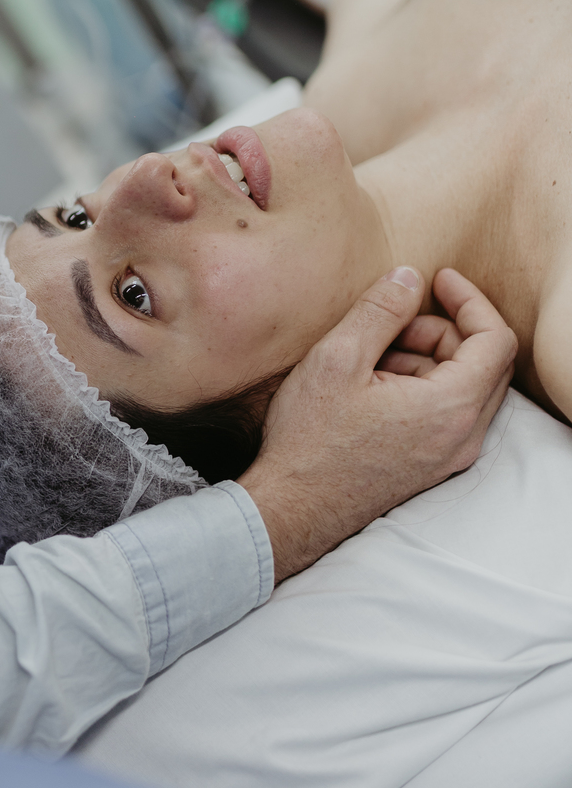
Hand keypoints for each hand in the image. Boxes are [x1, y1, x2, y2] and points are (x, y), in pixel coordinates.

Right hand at [239, 267, 515, 582]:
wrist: (292, 508)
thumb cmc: (310, 439)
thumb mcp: (338, 358)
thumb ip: (380, 309)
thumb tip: (409, 278)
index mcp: (451, 408)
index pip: (496, 340)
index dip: (471, 300)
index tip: (438, 280)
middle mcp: (463, 436)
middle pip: (486, 363)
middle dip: (446, 328)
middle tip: (396, 320)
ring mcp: (449, 456)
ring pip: (466, 387)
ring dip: (431, 357)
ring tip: (375, 353)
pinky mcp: (431, 466)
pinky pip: (448, 412)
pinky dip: (424, 385)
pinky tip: (374, 383)